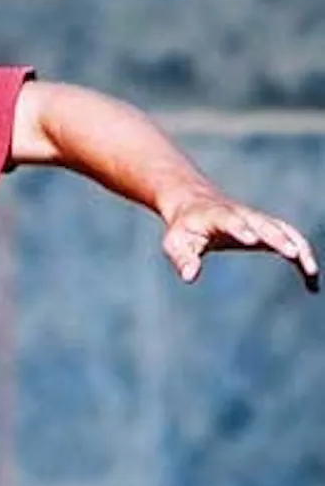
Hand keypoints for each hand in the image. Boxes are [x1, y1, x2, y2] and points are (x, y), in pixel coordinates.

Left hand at [159, 187, 318, 290]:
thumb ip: (182, 258)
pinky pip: (291, 240)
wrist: (194, 203)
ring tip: (312, 273)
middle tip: (292, 254)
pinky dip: (303, 257)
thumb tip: (189, 277)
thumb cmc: (183, 227)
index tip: (252, 240)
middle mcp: (242, 215)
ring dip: (299, 248)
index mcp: (217, 215)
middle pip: (264, 224)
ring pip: (284, 230)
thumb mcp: (175, 243)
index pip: (231, 220)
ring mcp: (258, 220)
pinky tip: (311, 282)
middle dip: (278, 237)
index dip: (241, 228)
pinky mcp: (267, 229)